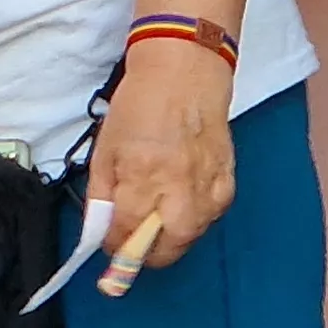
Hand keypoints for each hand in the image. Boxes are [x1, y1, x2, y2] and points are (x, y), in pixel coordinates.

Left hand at [85, 41, 236, 279]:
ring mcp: (208, 186)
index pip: (127, 232)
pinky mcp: (227, 182)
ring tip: (156, 220)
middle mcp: (179, 185)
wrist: (184, 72)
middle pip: (166, 249)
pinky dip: (194, 220)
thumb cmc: (141, 104)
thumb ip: (101, 194)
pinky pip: (211, 218)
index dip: (114, 244)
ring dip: (170, 239)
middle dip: (146, 254)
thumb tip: (99, 229)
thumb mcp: (106, 148)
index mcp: (142, 174)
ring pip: (191, 237)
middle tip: (133, 244)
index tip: (108, 243)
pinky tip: (181, 203)